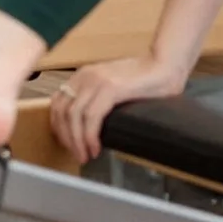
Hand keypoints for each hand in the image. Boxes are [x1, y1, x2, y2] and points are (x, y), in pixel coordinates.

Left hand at [48, 51, 189, 162]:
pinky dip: (90, 135)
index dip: (59, 127)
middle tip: (77, 154)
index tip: (67, 144)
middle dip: (66, 138)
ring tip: (85, 155)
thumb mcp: (112, 88)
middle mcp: (85, 76)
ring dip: (77, 141)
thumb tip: (85, 128)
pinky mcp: (111, 87)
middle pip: (62, 111)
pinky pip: (91, 116)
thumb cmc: (145, 80)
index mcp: (83, 76)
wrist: (165, 66)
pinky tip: (95, 147)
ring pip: (74, 116)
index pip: (57, 104)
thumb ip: (97, 100)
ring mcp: (97, 80)